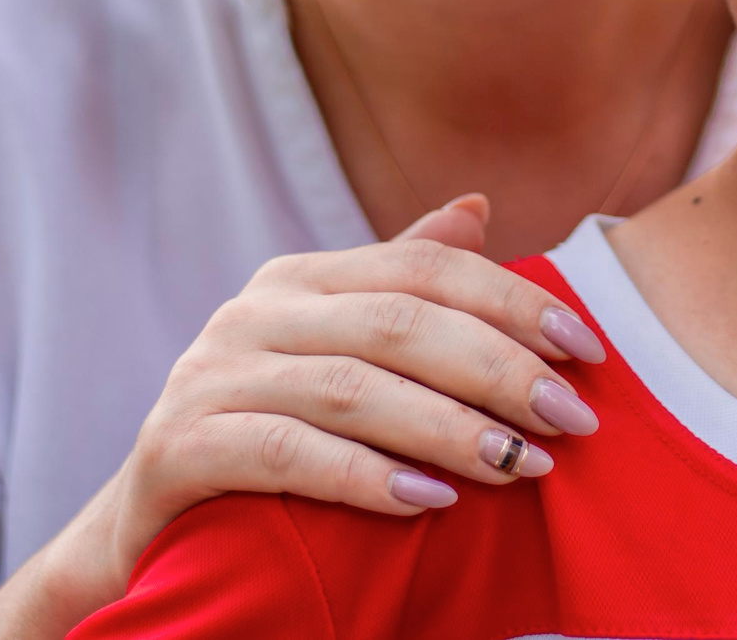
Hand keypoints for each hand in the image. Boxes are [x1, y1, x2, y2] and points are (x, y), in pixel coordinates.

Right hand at [0, 195, 609, 638]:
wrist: (148, 530)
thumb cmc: (267, 437)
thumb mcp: (336, 355)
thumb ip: (400, 286)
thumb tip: (476, 206)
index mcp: (300, 279)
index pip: (425, 268)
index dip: (513, 301)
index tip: (588, 351)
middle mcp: (251, 312)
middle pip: (399, 323)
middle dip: (499, 369)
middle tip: (574, 418)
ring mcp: (208, 377)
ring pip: (351, 389)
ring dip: (449, 429)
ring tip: (522, 465)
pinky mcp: (178, 447)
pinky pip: (284, 453)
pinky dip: (363, 476)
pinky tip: (428, 500)